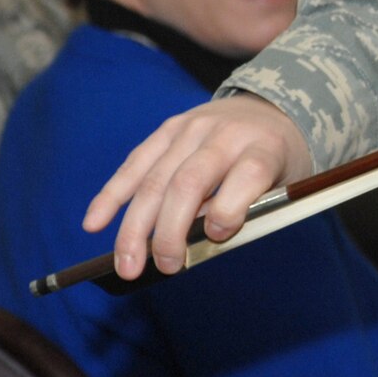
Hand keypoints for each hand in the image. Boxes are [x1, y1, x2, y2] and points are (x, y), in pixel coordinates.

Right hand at [84, 94, 311, 278]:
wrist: (268, 109)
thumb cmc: (277, 158)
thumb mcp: (283, 182)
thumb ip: (247, 207)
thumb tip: (199, 239)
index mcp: (265, 147)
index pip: (248, 174)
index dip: (230, 208)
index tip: (217, 237)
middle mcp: (226, 134)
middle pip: (190, 181)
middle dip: (170, 230)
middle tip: (164, 266)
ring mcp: (193, 129)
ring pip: (155, 178)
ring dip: (135, 226)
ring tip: (127, 263)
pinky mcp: (168, 129)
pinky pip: (135, 164)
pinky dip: (112, 196)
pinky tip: (95, 223)